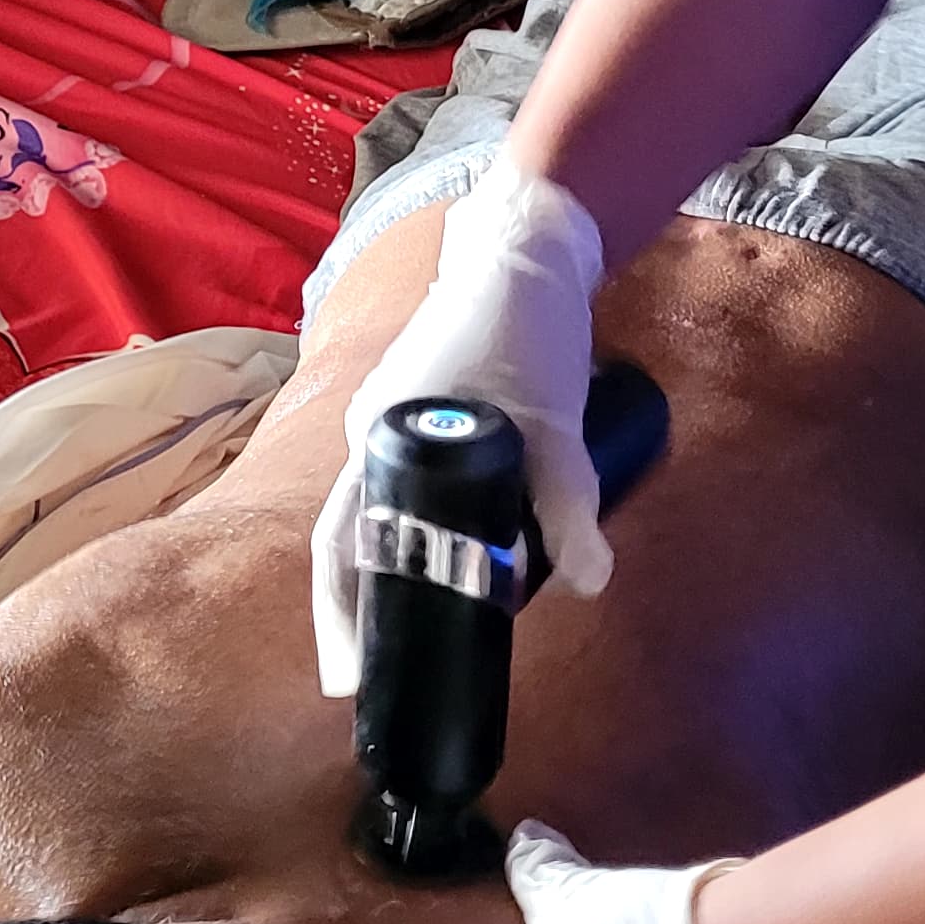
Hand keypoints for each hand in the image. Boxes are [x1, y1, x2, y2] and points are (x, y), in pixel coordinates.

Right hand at [309, 158, 608, 695]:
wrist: (531, 244)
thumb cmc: (526, 326)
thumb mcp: (555, 423)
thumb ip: (568, 505)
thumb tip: (586, 583)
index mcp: (382, 438)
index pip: (338, 547)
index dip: (339, 617)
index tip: (348, 679)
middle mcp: (374, 433)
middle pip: (351, 540)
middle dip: (361, 610)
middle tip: (380, 674)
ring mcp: (394, 419)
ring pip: (381, 513)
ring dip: (389, 571)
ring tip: (415, 633)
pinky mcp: (424, 409)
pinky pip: (407, 486)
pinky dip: (415, 531)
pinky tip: (448, 561)